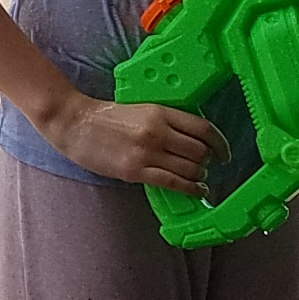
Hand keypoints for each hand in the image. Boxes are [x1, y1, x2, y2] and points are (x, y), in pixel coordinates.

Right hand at [37, 92, 228, 196]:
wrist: (74, 124)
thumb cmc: (104, 116)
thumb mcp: (140, 110)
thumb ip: (165, 121)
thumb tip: (191, 138)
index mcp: (159, 112)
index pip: (203, 128)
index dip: (220, 143)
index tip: (224, 152)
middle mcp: (157, 132)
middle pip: (199, 151)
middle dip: (208, 161)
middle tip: (207, 165)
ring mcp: (147, 153)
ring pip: (190, 169)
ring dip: (199, 175)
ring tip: (199, 178)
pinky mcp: (136, 171)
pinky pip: (173, 183)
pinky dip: (190, 188)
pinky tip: (196, 190)